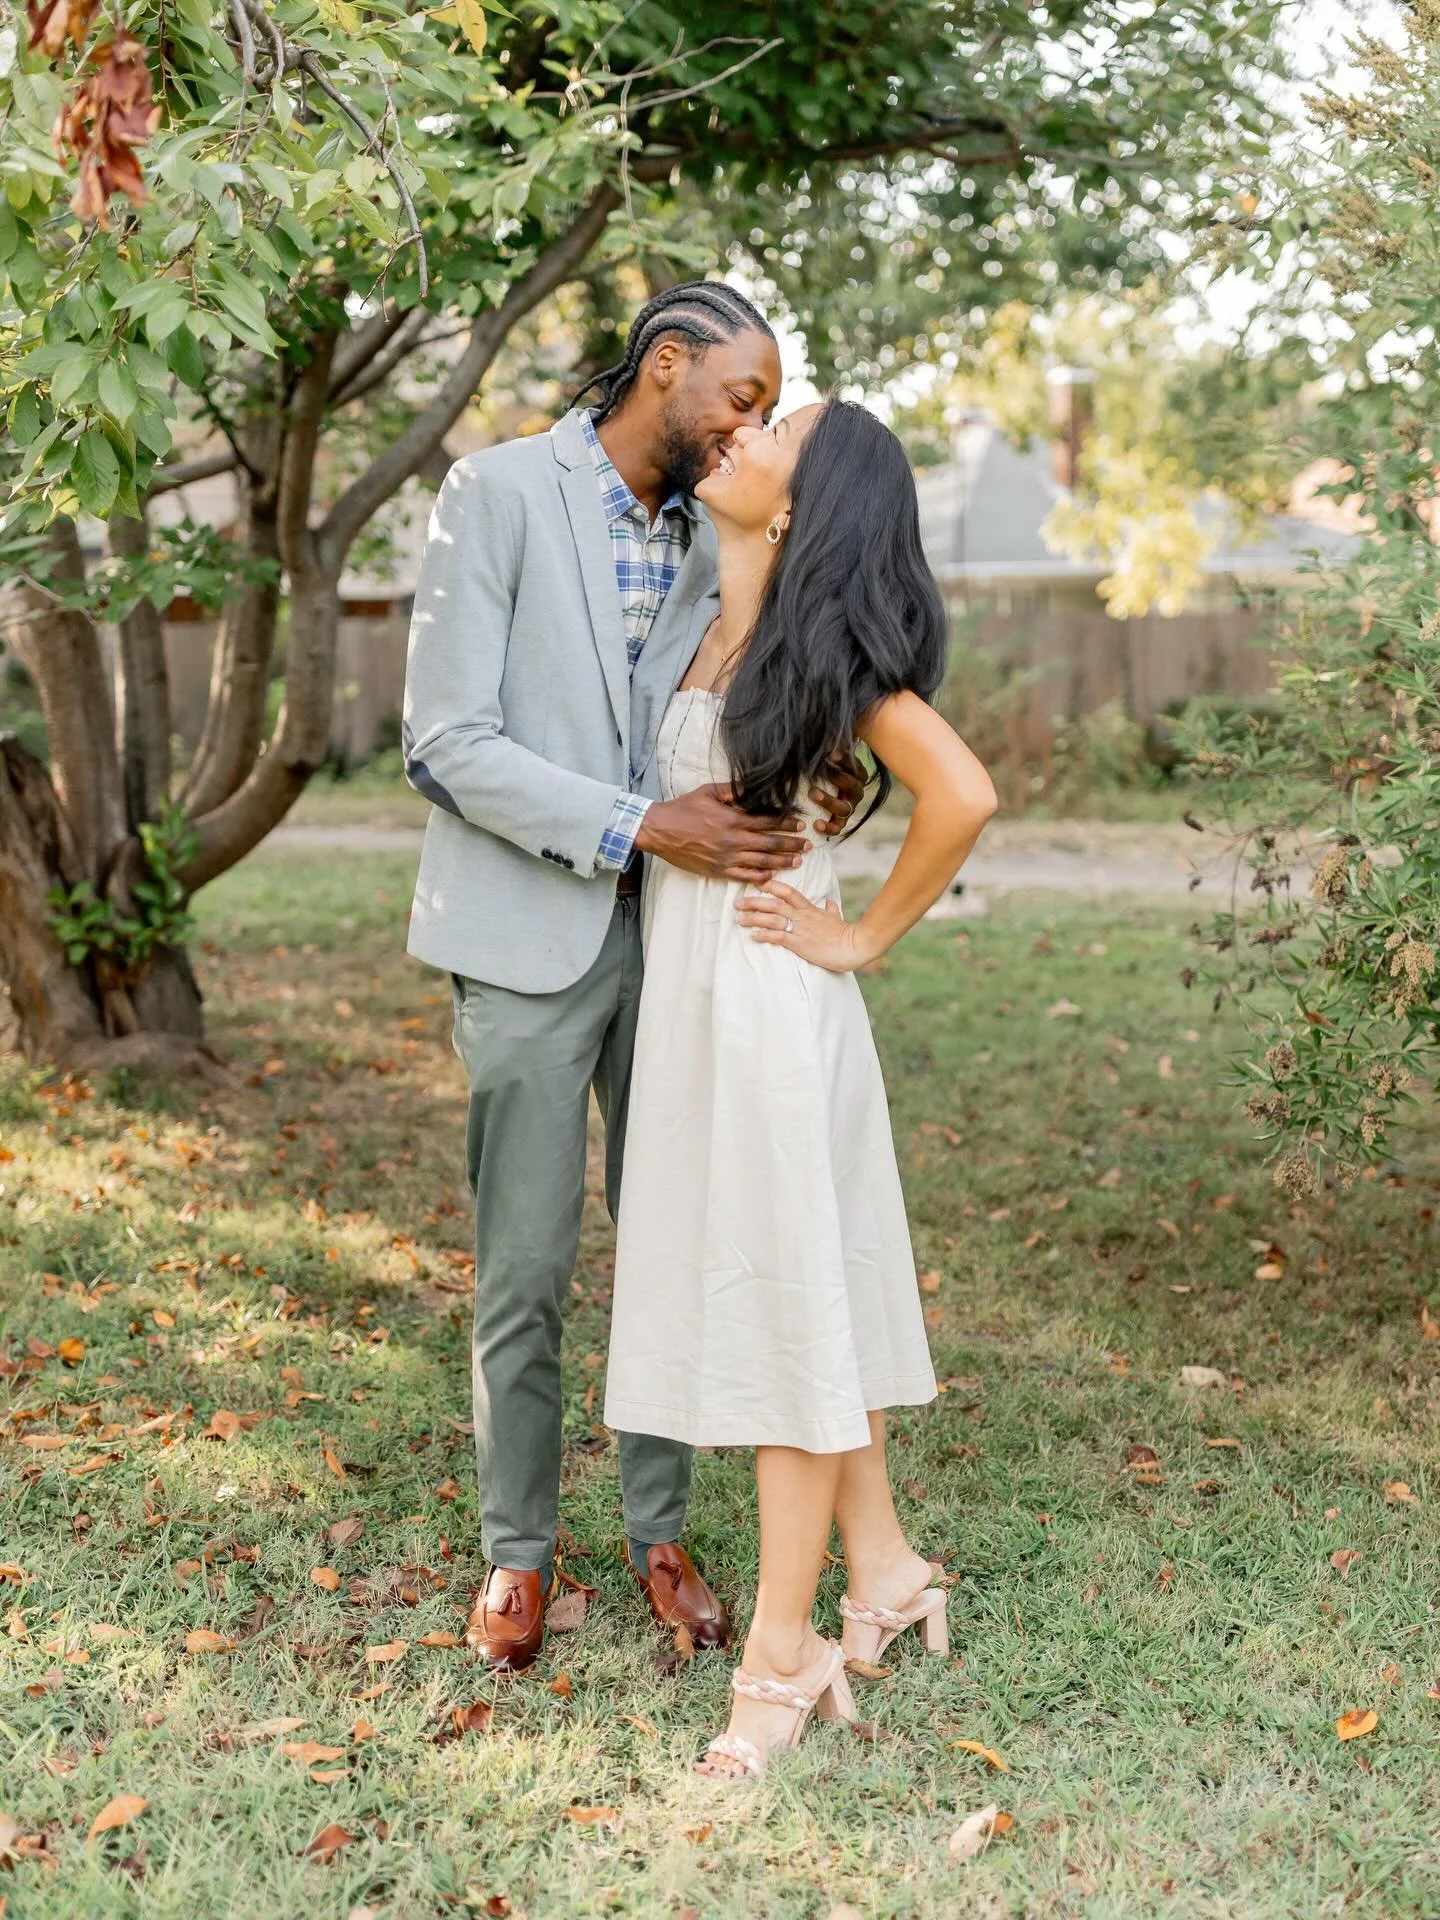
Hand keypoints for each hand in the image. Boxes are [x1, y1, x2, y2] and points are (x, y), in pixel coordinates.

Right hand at [636, 783, 808, 883]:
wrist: (660, 830)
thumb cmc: (683, 808)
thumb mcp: (708, 791)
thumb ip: (732, 790)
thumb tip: (751, 787)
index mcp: (733, 819)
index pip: (768, 822)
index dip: (787, 824)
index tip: (801, 825)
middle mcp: (733, 840)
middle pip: (770, 843)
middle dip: (791, 845)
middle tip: (807, 846)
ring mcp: (726, 857)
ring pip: (762, 862)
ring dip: (782, 862)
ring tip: (797, 862)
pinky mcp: (717, 870)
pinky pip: (744, 876)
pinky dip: (760, 877)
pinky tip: (772, 876)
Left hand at [735, 879, 876, 973]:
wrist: (855, 946)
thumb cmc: (846, 934)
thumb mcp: (837, 918)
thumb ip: (831, 910)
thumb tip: (829, 903)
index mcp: (810, 908)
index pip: (788, 891)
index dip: (772, 885)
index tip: (757, 882)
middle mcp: (802, 916)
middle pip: (774, 904)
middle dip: (754, 902)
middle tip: (737, 903)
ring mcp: (801, 929)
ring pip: (772, 919)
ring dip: (754, 918)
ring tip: (739, 919)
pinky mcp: (800, 944)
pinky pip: (779, 937)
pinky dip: (764, 935)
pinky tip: (753, 935)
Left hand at [809, 750, 867, 837]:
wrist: (818, 790)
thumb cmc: (823, 767)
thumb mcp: (826, 756)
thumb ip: (828, 746)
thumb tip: (824, 736)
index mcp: (857, 774)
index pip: (854, 766)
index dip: (844, 760)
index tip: (831, 752)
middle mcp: (856, 792)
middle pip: (852, 786)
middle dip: (836, 778)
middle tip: (818, 770)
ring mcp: (849, 808)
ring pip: (844, 808)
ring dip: (829, 801)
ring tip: (813, 793)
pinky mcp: (839, 822)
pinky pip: (838, 828)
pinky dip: (828, 828)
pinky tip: (816, 823)